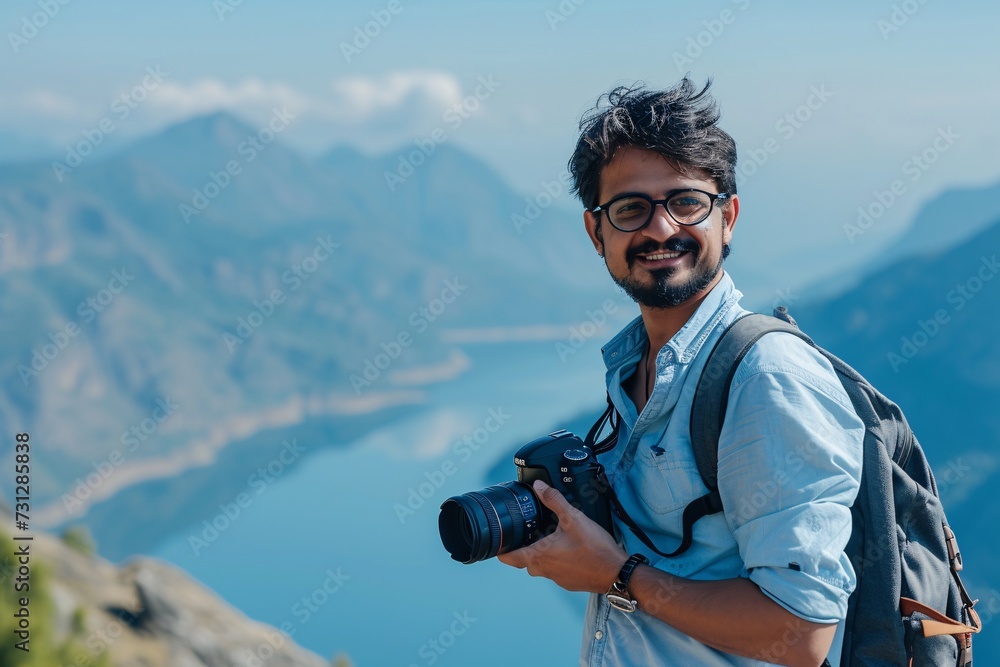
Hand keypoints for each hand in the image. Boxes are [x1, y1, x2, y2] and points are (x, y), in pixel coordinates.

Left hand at [497, 479, 627, 593]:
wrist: (616, 573)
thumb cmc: (595, 549)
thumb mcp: (573, 518)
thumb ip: (554, 500)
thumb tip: (538, 486)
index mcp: (539, 556)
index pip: (509, 558)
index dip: (500, 550)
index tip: (498, 542)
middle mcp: (544, 570)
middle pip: (524, 560)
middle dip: (524, 546)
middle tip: (528, 531)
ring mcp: (556, 578)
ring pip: (541, 565)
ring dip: (542, 552)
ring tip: (550, 536)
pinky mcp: (568, 582)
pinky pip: (555, 570)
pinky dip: (557, 559)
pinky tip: (569, 548)